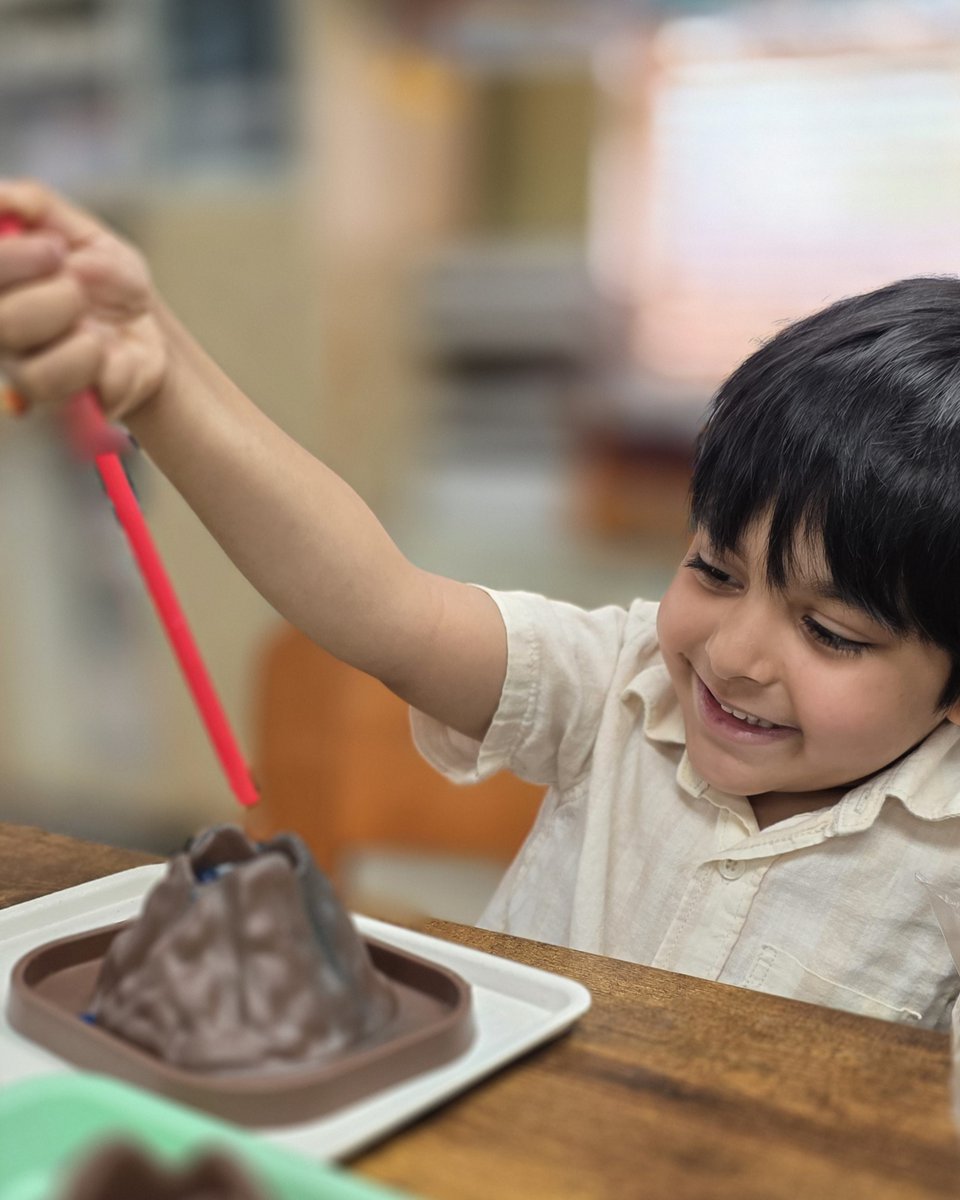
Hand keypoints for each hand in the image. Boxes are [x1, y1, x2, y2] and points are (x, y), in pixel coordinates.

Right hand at [0, 179, 166, 422]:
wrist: (150, 331)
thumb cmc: (107, 279)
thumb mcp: (84, 232)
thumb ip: (37, 206)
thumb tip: (2, 197)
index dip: (11, 261)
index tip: (55, 249)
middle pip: (1, 321)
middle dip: (53, 296)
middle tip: (78, 286)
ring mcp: (22, 369)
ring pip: (25, 364)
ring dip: (73, 332)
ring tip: (94, 323)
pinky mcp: (55, 402)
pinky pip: (61, 391)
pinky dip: (94, 363)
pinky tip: (106, 351)